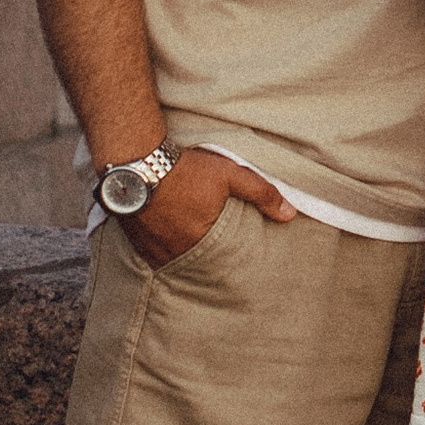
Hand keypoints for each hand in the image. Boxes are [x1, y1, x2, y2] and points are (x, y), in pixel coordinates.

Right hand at [129, 146, 297, 267]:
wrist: (136, 160)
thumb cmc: (185, 168)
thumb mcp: (229, 175)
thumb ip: (261, 193)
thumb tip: (289, 214)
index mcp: (201, 241)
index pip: (222, 261)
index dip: (229, 258)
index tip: (235, 257)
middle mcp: (175, 252)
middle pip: (198, 263)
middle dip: (207, 259)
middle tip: (213, 252)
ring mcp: (152, 250)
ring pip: (175, 261)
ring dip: (184, 254)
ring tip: (190, 244)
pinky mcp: (135, 243)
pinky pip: (153, 256)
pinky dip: (163, 250)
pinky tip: (168, 239)